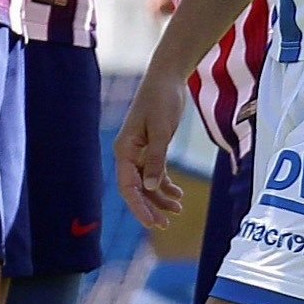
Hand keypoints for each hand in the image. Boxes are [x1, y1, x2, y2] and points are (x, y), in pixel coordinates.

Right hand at [114, 72, 190, 227]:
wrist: (167, 78)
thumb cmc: (161, 100)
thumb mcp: (161, 130)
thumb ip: (155, 159)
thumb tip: (150, 187)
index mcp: (124, 150)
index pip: (128, 187)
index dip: (139, 207)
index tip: (152, 223)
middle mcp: (128, 153)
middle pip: (135, 189)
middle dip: (149, 207)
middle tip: (165, 225)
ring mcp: (139, 151)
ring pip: (146, 183)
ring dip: (159, 198)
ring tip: (177, 210)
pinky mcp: (151, 147)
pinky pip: (155, 173)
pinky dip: (165, 184)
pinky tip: (178, 194)